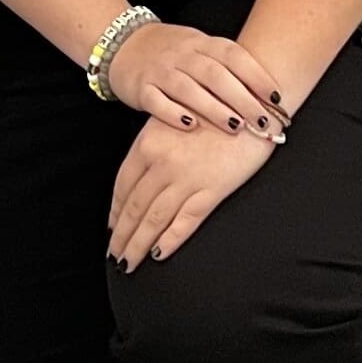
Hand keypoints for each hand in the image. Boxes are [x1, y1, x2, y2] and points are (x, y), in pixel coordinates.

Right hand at [101, 19, 291, 138]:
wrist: (125, 44)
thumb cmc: (174, 53)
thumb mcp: (200, 49)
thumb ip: (226, 68)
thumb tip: (267, 97)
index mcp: (201, 43)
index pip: (233, 55)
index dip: (256, 75)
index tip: (276, 98)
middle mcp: (182, 54)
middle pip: (214, 74)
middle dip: (241, 99)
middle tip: (261, 121)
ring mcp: (160, 70)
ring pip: (188, 88)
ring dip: (214, 108)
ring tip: (235, 127)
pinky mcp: (141, 88)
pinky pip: (157, 101)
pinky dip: (173, 114)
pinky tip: (190, 126)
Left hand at [109, 117, 276, 266]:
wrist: (250, 100)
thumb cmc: (214, 104)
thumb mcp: (173, 118)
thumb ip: (155, 143)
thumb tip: (143, 173)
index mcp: (148, 142)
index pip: (123, 184)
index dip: (115, 209)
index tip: (111, 226)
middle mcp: (161, 162)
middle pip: (134, 206)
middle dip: (122, 234)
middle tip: (114, 254)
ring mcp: (186, 177)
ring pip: (154, 219)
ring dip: (138, 243)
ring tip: (129, 262)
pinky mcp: (212, 189)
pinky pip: (185, 221)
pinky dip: (170, 240)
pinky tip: (159, 254)